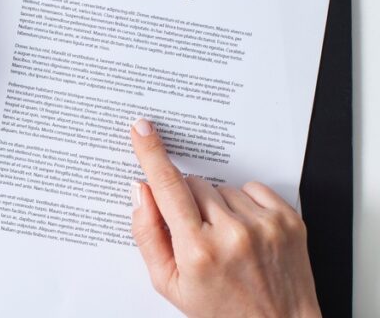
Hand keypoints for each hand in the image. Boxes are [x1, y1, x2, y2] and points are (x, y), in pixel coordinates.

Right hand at [129, 118, 320, 317]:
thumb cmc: (220, 310)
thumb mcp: (168, 282)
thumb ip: (147, 234)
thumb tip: (141, 191)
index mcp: (197, 250)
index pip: (167, 187)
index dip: (151, 154)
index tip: (142, 129)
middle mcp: (232, 233)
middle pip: (193, 185)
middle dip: (187, 202)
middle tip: (196, 233)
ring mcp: (264, 225)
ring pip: (222, 188)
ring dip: (217, 206)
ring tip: (225, 239)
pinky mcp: (288, 220)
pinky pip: (252, 188)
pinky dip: (244, 204)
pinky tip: (244, 230)